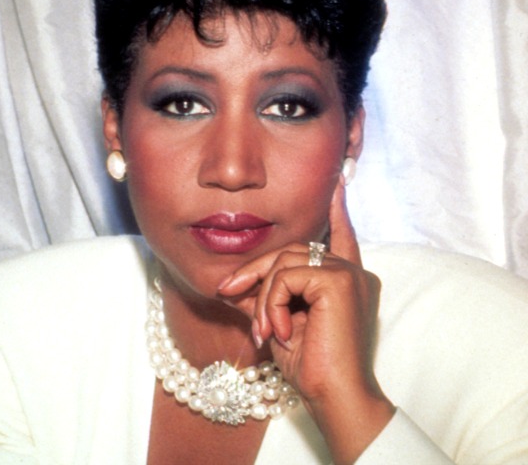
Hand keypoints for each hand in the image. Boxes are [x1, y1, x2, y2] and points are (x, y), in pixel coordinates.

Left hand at [217, 180, 393, 463]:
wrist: (334, 397)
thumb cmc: (311, 365)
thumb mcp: (282, 321)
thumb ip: (268, 294)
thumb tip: (233, 281)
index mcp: (345, 279)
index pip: (342, 234)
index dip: (337, 209)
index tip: (338, 182)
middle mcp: (352, 270)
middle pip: (293, 248)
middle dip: (257, 269)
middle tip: (226, 290)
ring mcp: (348, 273)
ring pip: (285, 260)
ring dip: (263, 296)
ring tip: (262, 330)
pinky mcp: (339, 280)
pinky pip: (287, 277)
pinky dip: (272, 303)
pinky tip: (278, 332)